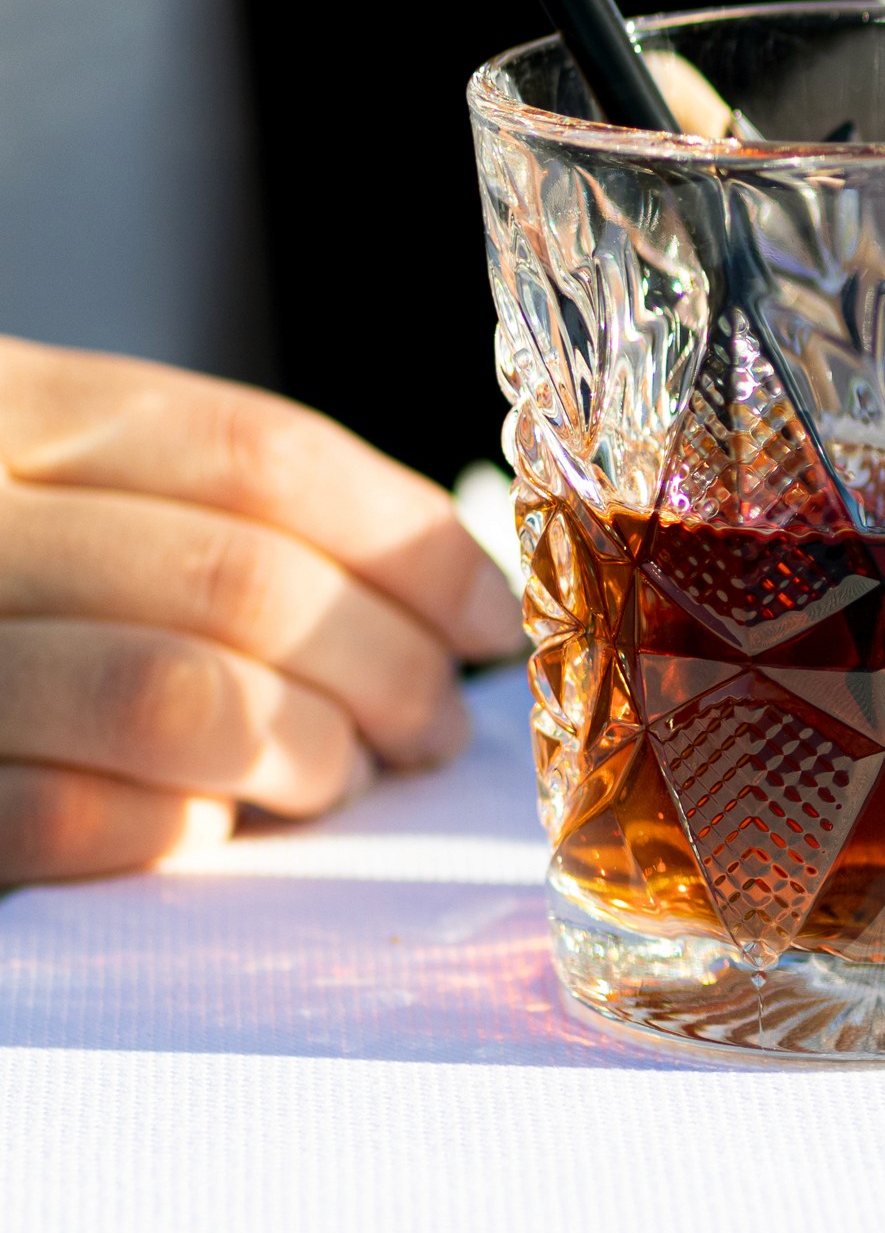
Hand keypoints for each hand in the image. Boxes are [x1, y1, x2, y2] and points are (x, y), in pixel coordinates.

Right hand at [0, 338, 522, 881]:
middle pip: (246, 578)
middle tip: (431, 729)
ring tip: (337, 779)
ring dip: (304, 754)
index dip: (410, 541)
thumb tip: (434, 591)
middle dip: (384, 667)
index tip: (488, 616)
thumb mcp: (37, 481)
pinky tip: (213, 829)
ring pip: (182, 698)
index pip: (259, 454)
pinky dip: (182, 829)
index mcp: (7, 403)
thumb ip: (178, 506)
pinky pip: (80, 819)